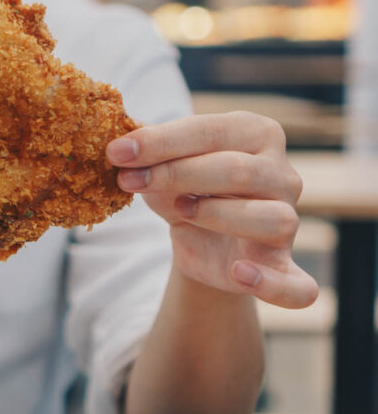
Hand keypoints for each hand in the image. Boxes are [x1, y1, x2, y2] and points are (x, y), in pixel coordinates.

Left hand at [107, 112, 317, 308]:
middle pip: (237, 171)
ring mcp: (289, 221)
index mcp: (256, 134)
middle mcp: (282, 174)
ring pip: (271, 218)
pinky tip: (239, 273)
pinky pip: (297, 285)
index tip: (117, 152)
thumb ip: (144, 145)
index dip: (161, 141)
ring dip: (218, 214)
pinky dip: (271, 284)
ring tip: (180, 210)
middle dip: (175, 174)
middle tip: (128, 180)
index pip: (210, 131)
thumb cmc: (183, 187)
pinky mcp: (283, 267)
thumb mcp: (161, 163)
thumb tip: (116, 128)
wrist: (200, 240)